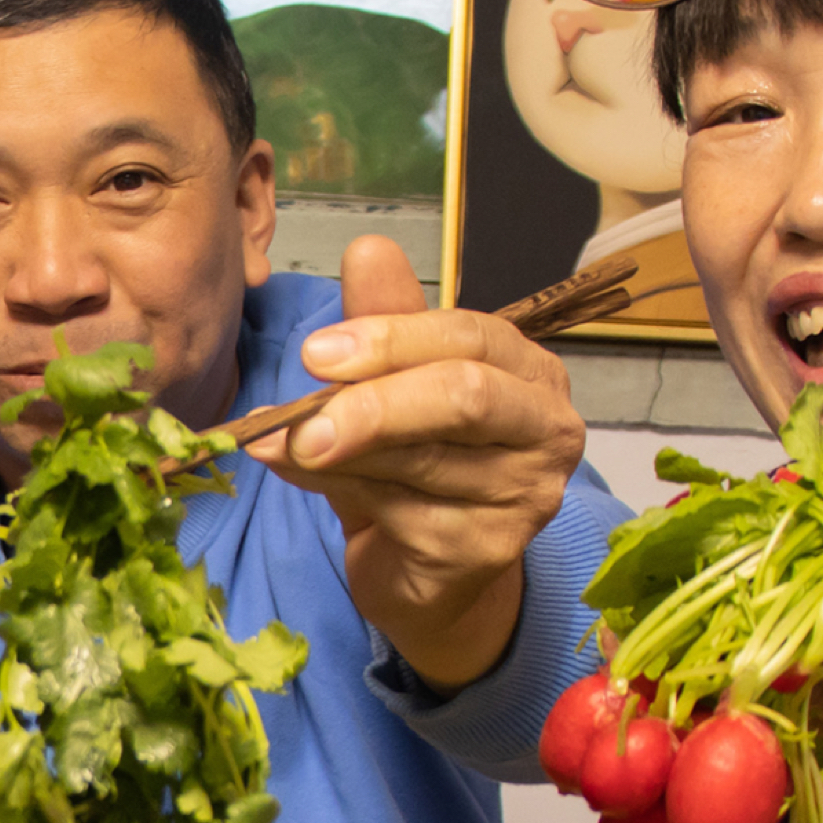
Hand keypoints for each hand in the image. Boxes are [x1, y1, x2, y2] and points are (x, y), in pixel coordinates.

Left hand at [256, 236, 590, 689]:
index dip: (392, 338)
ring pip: (423, 459)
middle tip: (299, 415)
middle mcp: (547, 430)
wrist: (426, 572)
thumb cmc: (414, 469)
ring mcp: (524, 496)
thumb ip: (387, 323)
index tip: (316, 352)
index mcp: (530, 373)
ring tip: (275, 442)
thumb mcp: (394, 387)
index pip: (472, 338)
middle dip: (374, 402)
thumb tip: (368, 249)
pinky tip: (298, 476)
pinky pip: (402, 512)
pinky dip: (337, 490)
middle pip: (466, 398)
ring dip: (337, 451)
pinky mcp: (486, 550)